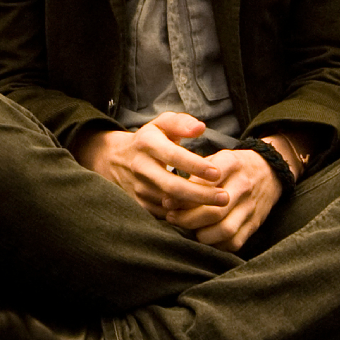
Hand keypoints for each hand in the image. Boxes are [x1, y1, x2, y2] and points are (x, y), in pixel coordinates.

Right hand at [74, 113, 229, 220]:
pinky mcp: (138, 204)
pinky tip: (202, 216)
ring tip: (219, 209)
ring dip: (195, 209)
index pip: (173, 156)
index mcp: (147, 143)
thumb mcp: (161, 124)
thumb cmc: (149, 140)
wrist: (114, 160)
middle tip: (224, 198)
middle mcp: (140, 167)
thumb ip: (181, 122)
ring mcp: (138, 188)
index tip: (217, 173)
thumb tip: (200, 128)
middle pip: (171, 186)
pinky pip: (163, 215)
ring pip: (168, 204)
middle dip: (200, 194)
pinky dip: (183, 217)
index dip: (195, 166)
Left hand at [163, 148, 282, 251]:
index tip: (167, 202)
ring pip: (224, 230)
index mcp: (231, 164)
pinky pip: (234, 242)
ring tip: (189, 229)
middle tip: (172, 218)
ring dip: (201, 234)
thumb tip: (169, 199)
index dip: (182, 197)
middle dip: (187, 219)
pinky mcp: (255, 223)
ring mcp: (251, 207)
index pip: (203, 184)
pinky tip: (206, 236)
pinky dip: (217, 244)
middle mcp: (243, 185)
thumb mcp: (215, 159)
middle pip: (213, 211)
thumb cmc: (232, 167)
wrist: (270, 171)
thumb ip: (194, 175)